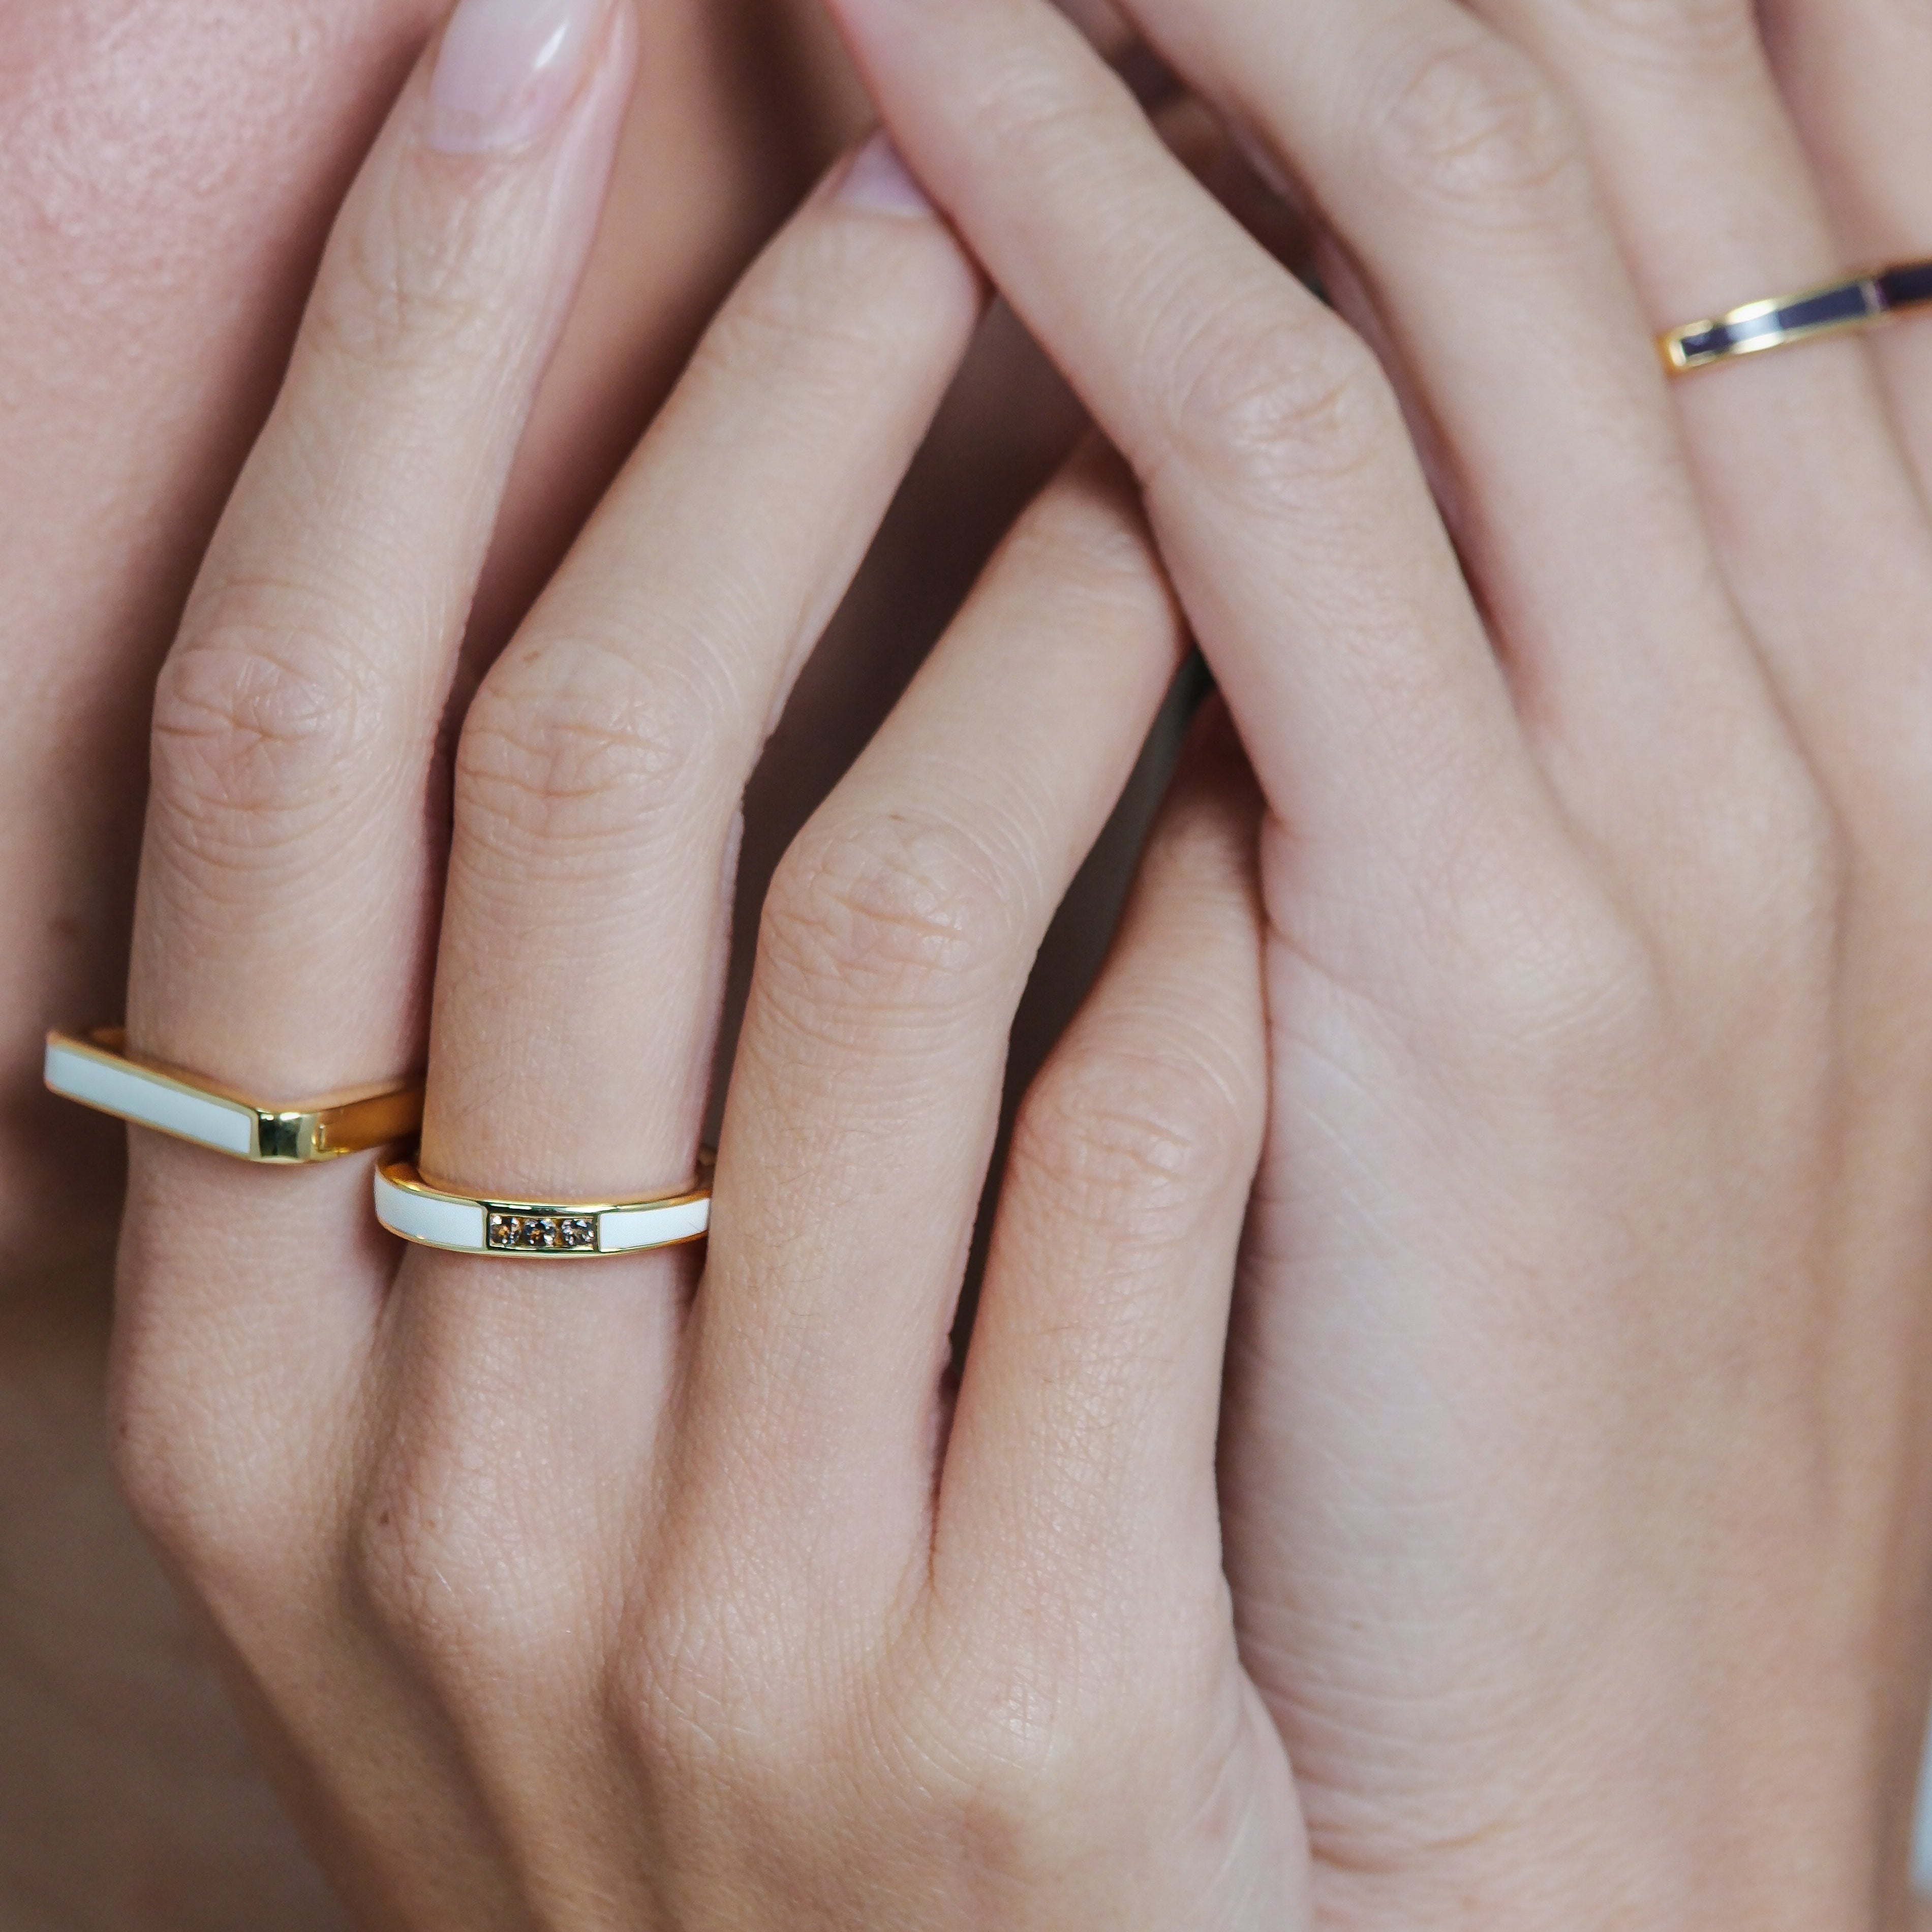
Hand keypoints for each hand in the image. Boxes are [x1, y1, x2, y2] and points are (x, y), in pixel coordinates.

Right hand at [111, 6, 1299, 1923]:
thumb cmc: (721, 1688)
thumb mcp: (510, 1430)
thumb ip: (508, 1096)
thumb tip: (613, 614)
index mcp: (255, 1376)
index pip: (273, 753)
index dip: (379, 369)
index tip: (519, 74)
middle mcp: (439, 1471)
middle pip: (566, 785)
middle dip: (734, 417)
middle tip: (915, 175)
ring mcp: (727, 1600)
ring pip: (877, 933)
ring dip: (1043, 622)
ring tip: (1170, 426)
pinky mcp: (1015, 1688)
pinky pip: (1130, 1163)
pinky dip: (1211, 913)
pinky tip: (1289, 762)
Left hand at [823, 0, 1931, 1920]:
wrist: (1607, 1719)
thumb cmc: (1554, 1356)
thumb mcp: (1576, 956)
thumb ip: (1475, 652)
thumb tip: (1245, 365)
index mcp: (1862, 635)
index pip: (1748, 112)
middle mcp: (1818, 649)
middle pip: (1580, 86)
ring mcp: (1681, 783)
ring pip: (1427, 210)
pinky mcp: (1492, 943)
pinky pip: (1252, 479)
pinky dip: (1082, 236)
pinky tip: (901, 85)